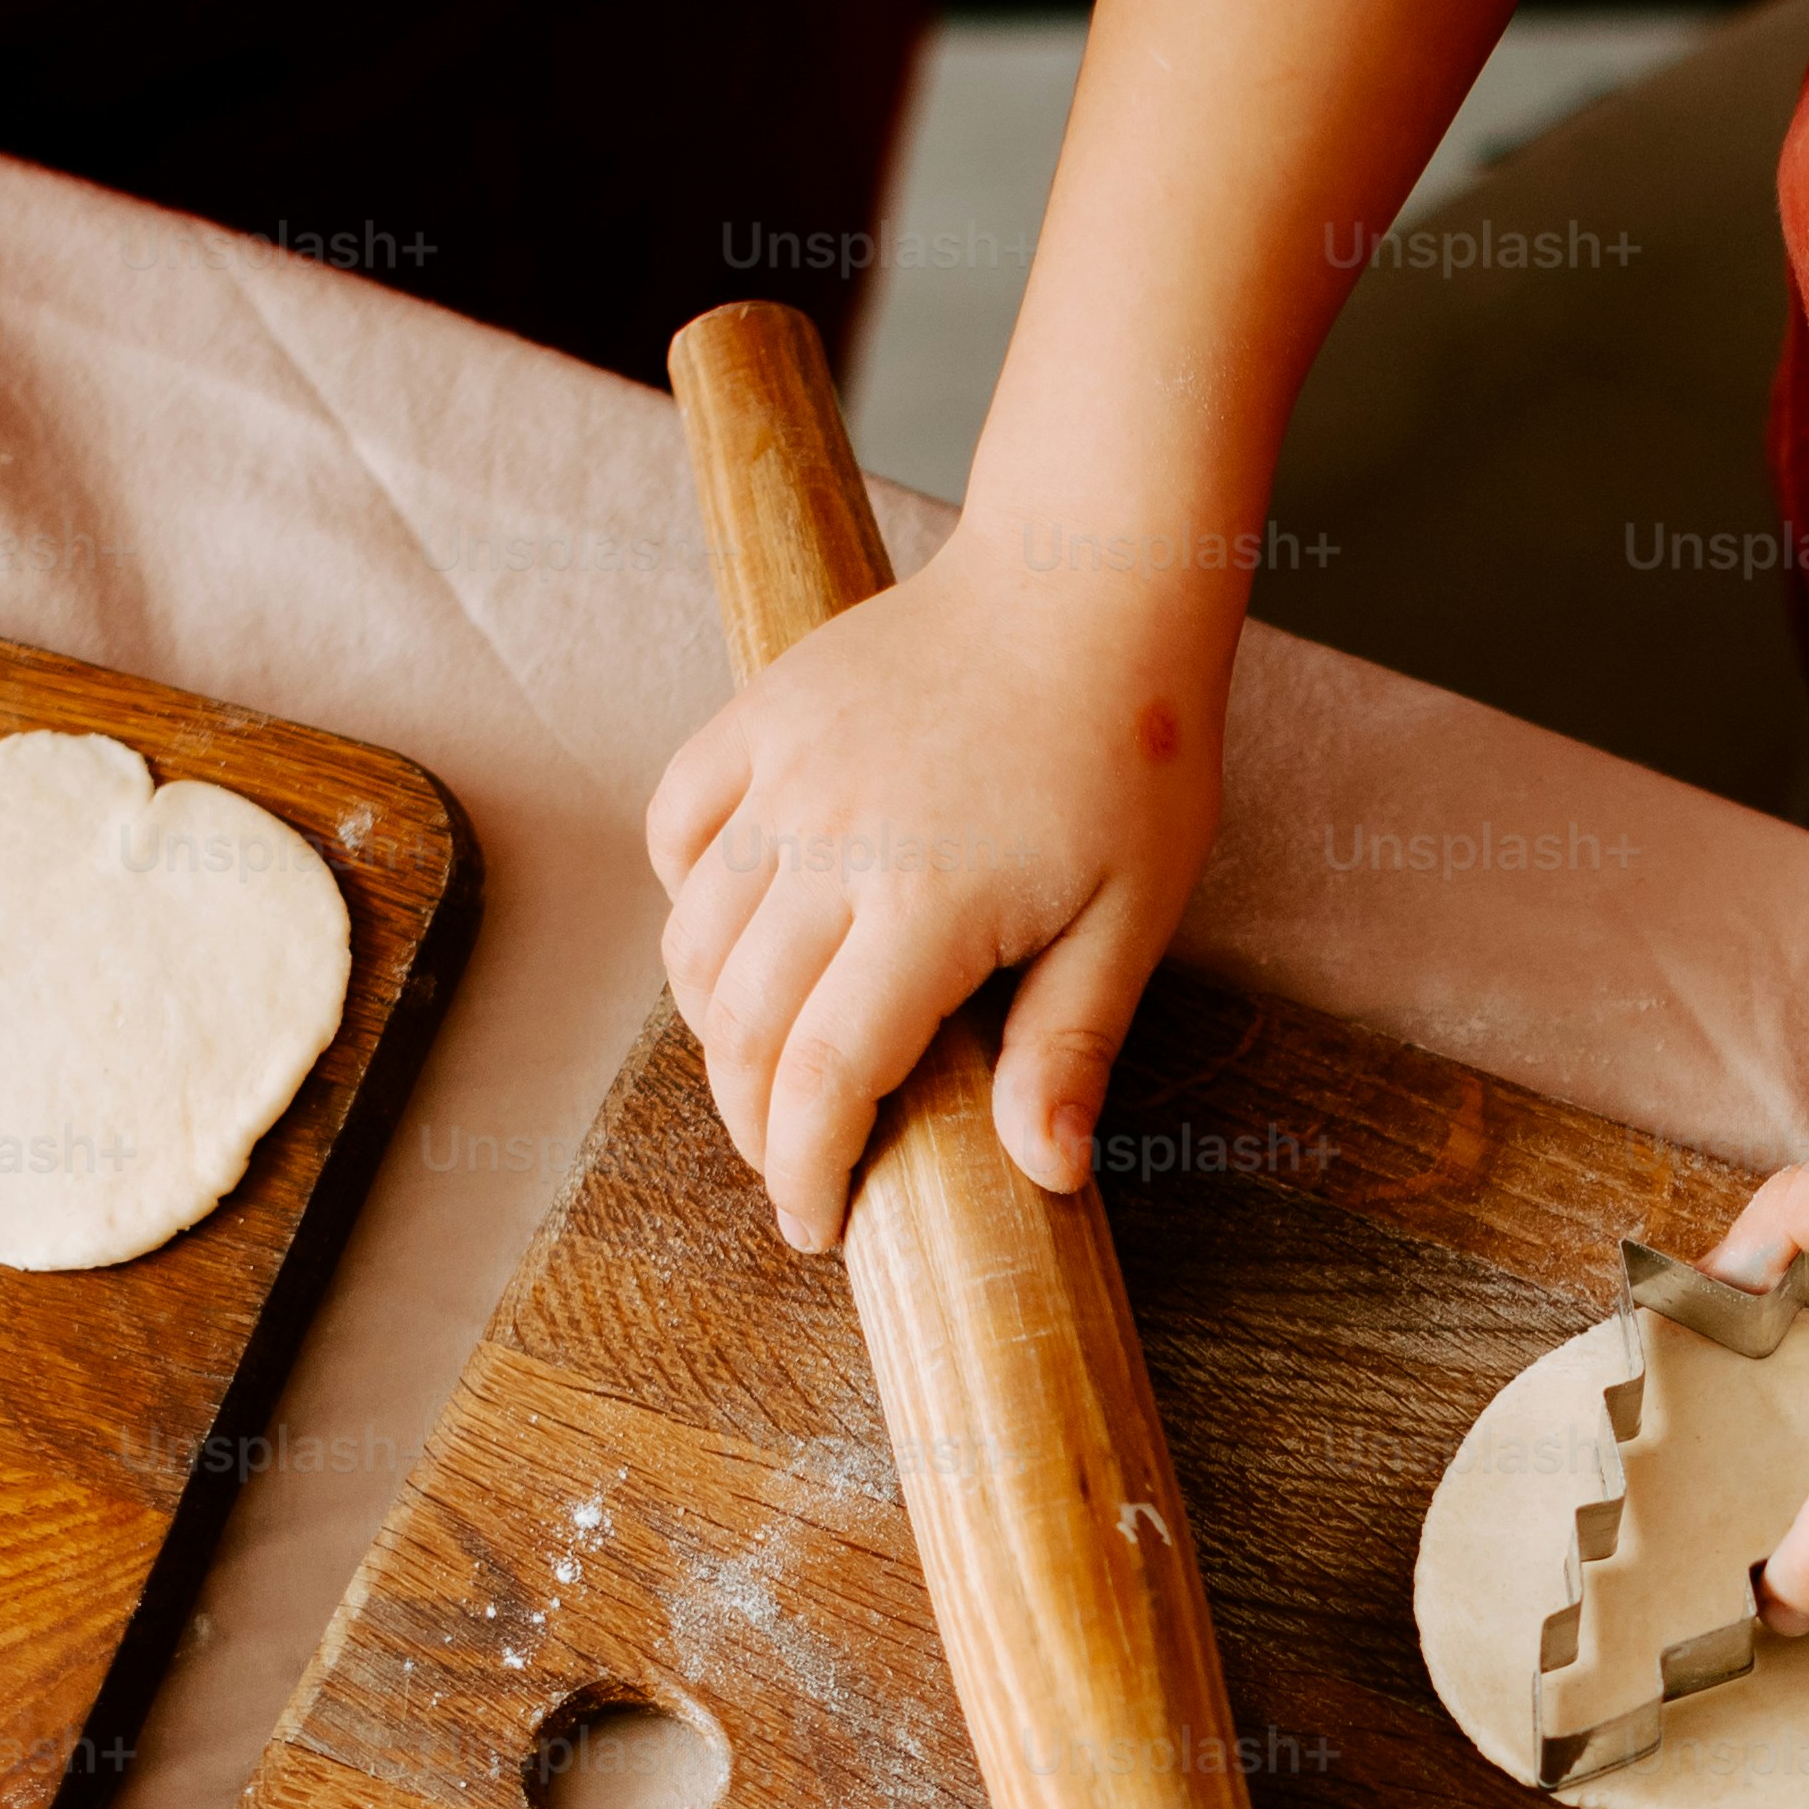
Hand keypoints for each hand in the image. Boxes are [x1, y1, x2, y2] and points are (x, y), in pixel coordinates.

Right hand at [647, 526, 1222, 1242]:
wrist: (1088, 583)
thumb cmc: (1132, 752)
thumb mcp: (1130, 915)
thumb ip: (1070, 1045)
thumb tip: (1045, 1174)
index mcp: (925, 903)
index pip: (822, 1076)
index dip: (804, 1168)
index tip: (816, 1225)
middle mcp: (830, 841)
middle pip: (740, 1026)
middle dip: (754, 1123)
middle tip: (795, 1166)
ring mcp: (782, 773)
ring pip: (692, 938)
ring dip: (714, 1026)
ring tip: (768, 1070)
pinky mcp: (758, 715)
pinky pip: (676, 825)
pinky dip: (684, 899)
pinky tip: (734, 939)